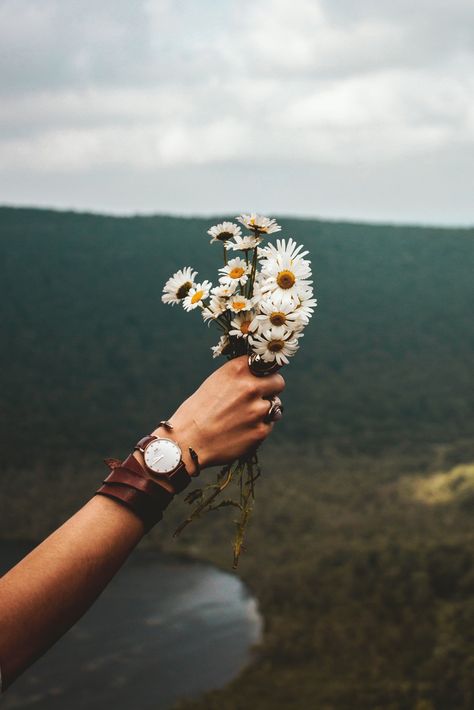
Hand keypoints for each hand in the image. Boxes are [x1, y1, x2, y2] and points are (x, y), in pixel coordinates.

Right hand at [152, 356, 284, 473]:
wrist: (187, 442)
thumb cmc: (198, 411)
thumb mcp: (216, 382)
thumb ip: (240, 376)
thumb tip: (261, 374)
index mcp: (237, 370)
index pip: (266, 363)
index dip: (264, 371)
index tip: (263, 376)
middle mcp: (250, 387)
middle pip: (279, 382)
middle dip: (271, 389)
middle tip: (258, 398)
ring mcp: (257, 410)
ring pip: (275, 405)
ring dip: (264, 410)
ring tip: (243, 418)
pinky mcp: (261, 431)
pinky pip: (269, 425)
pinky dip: (258, 427)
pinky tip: (240, 431)